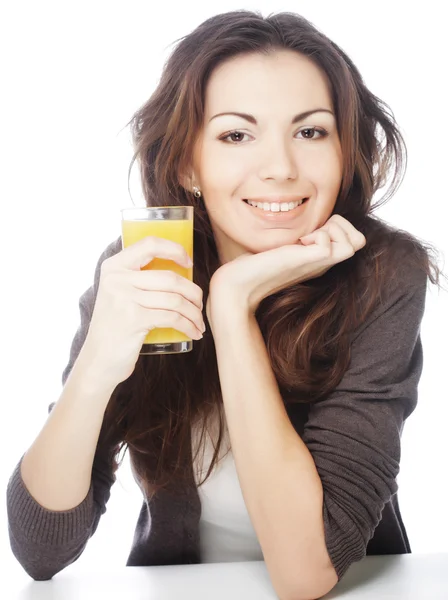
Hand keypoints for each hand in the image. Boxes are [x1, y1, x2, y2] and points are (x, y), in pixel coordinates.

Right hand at [83, 236, 204, 386]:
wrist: (98, 361)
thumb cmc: (116, 327)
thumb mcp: (118, 294)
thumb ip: (138, 278)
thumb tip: (181, 268)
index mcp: (114, 266)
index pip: (150, 244)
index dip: (175, 250)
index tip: (189, 264)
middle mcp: (117, 278)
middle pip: (170, 278)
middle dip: (193, 293)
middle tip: (199, 306)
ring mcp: (124, 298)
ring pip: (175, 299)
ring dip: (194, 313)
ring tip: (198, 322)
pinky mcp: (134, 319)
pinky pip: (173, 317)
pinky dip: (189, 326)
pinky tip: (194, 332)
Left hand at [207, 215, 365, 316]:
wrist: (237, 286)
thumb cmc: (252, 268)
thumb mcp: (279, 249)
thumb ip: (291, 240)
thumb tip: (294, 227)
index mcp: (318, 260)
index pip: (352, 239)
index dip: (336, 226)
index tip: (308, 231)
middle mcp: (322, 264)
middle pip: (360, 241)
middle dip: (341, 225)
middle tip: (311, 231)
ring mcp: (316, 264)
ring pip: (355, 242)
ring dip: (333, 229)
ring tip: (306, 237)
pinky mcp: (306, 262)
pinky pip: (332, 244)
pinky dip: (319, 235)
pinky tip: (298, 242)